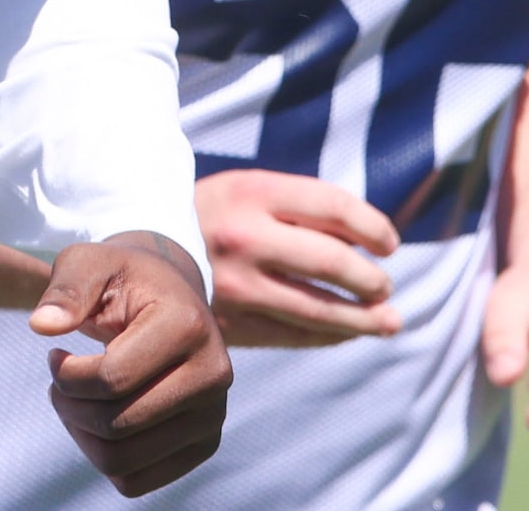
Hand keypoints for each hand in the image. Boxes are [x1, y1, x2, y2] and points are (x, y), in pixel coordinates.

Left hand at [32, 232, 231, 497]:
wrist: (167, 296)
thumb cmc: (121, 279)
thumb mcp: (90, 263)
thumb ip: (65, 288)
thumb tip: (42, 325)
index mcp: (188, 326)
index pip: (112, 379)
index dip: (66, 375)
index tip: (53, 354)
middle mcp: (214, 374)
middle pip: (117, 425)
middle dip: (69, 406)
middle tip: (58, 381)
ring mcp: (214, 415)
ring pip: (124, 462)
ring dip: (81, 435)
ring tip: (74, 400)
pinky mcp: (204, 444)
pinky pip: (137, 481)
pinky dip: (102, 459)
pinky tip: (97, 420)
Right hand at [197, 170, 402, 347]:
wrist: (139, 244)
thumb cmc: (210, 213)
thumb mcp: (247, 190)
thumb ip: (302, 210)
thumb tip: (372, 242)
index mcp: (251, 191)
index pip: (333, 206)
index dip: (373, 226)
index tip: (389, 243)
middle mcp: (243, 236)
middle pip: (331, 260)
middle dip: (371, 278)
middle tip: (385, 286)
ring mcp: (235, 283)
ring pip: (318, 307)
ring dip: (363, 318)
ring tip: (390, 320)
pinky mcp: (229, 321)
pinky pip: (294, 336)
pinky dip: (329, 336)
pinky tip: (348, 333)